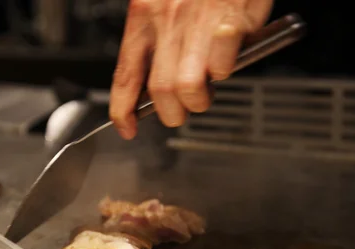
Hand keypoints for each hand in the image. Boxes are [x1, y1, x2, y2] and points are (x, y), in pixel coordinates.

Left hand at [110, 0, 272, 138]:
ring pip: (188, 87)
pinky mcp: (231, 17)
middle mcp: (166, 19)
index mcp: (143, 14)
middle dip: (171, 114)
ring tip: (204, 91)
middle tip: (180, 110)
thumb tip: (155, 78)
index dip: (123, 109)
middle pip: (159, 92)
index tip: (126, 127)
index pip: (125, 75)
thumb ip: (156, 35)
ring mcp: (198, 20)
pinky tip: (227, 60)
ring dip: (199, 100)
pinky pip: (223, 65)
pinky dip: (226, 72)